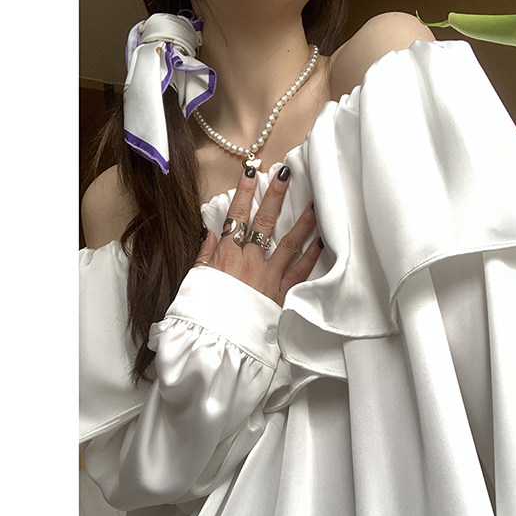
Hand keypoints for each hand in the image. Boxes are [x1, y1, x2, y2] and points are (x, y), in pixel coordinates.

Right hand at [193, 165, 322, 305]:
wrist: (216, 344)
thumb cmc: (203, 313)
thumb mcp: (195, 280)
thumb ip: (204, 254)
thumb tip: (209, 231)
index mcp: (225, 256)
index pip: (236, 216)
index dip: (243, 192)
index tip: (250, 171)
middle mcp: (248, 262)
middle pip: (264, 222)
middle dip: (275, 195)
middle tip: (286, 173)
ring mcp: (267, 277)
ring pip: (287, 243)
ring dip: (302, 222)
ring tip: (314, 202)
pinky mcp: (280, 295)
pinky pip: (298, 272)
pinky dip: (310, 256)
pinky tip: (320, 241)